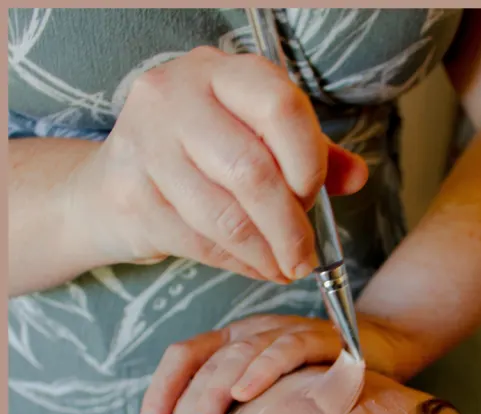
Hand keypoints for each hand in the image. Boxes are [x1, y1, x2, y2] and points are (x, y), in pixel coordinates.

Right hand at [71, 46, 367, 282]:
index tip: (313, 196)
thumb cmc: (203, 154)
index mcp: (222, 72)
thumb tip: (357, 176)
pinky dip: (238, 263)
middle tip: (305, 255)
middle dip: (289, 226)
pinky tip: (256, 267)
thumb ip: (312, 152)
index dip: (308, 161)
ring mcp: (145, 143)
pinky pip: (199, 241)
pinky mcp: (130, 195)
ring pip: (225, 215)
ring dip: (266, 252)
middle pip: (253, 171)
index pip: (280, 106)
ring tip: (285, 267)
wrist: (116, 181)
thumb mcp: (259, 137)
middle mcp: (177, 96)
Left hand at [139, 314, 428, 413]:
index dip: (161, 391)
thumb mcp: (276, 394)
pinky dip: (263, 369)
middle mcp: (253, 331)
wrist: (385, 348)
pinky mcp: (320, 337)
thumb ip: (245, 410)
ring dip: (211, 398)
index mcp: (233, 341)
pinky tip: (246, 394)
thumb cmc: (324, 379)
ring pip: (236, 358)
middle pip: (205, 365)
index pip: (184, 357)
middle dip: (181, 413)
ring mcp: (284, 331)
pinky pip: (286, 349)